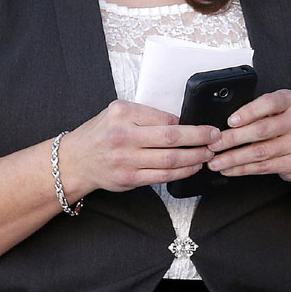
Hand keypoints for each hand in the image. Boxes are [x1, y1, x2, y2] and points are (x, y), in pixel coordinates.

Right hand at [62, 100, 219, 195]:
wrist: (75, 160)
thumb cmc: (101, 133)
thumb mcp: (118, 112)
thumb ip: (146, 115)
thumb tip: (181, 121)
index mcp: (123, 114)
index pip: (165, 118)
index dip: (188, 124)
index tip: (204, 124)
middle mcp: (123, 136)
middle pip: (171, 138)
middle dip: (199, 138)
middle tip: (216, 137)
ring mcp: (125, 160)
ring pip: (170, 160)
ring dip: (195, 157)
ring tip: (208, 153)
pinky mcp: (128, 179)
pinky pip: (162, 177)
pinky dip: (182, 172)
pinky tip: (193, 167)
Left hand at [206, 89, 290, 186]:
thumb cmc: (287, 126)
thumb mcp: (278, 110)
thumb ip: (258, 111)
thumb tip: (224, 123)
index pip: (269, 103)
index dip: (248, 112)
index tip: (230, 121)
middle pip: (261, 130)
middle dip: (233, 138)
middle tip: (214, 144)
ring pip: (260, 152)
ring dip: (234, 158)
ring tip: (216, 161)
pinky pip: (263, 167)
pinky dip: (243, 169)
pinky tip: (230, 168)